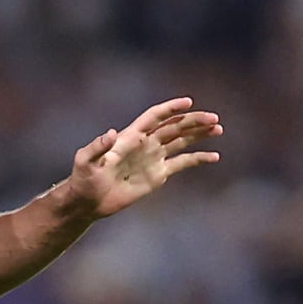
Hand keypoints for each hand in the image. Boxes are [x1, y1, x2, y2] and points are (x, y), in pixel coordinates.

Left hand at [60, 97, 221, 220]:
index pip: (155, 117)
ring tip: (218, 128)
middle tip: (214, 118)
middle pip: (174, 127)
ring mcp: (154, 158)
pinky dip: (198, 159)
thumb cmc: (84, 178)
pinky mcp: (158, 175)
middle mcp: (146, 143)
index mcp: (131, 136)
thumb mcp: (86, 161)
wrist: (89, 201)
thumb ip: (97, 147)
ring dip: (200, 134)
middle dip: (194, 121)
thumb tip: (111, 133)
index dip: (171, 109)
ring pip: (181, 141)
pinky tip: (214, 156)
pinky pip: (182, 163)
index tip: (189, 103)